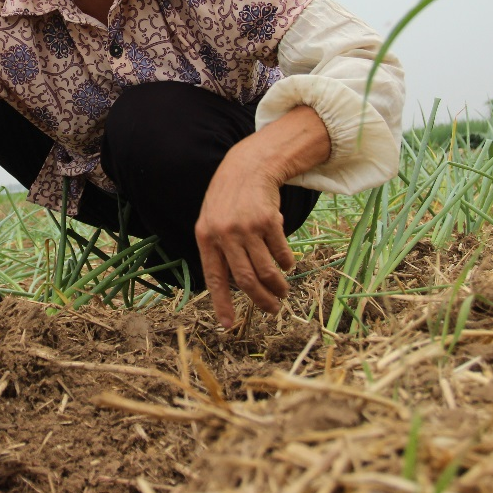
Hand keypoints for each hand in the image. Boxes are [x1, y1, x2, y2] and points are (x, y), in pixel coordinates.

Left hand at [195, 106, 329, 329]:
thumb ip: (217, 251)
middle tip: (272, 310)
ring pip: (266, 270)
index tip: (228, 325)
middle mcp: (224, 233)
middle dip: (260, 300)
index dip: (221, 303)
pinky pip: (281, 252)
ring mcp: (247, 227)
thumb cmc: (227, 199)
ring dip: (277, 286)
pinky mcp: (268, 221)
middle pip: (245, 279)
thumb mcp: (211, 221)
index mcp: (205, 237)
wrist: (248, 167)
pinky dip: (286, 262)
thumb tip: (230, 288)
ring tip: (282, 292)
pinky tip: (287, 264)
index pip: (214, 278)